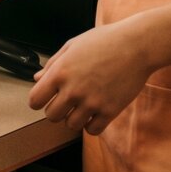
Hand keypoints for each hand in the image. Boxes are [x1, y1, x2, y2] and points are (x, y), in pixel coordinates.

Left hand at [27, 20, 153, 134]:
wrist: (136, 46)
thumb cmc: (103, 41)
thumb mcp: (72, 45)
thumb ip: (52, 64)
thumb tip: (37, 78)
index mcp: (60, 72)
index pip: (35, 100)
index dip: (38, 101)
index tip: (45, 98)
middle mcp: (73, 90)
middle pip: (51, 116)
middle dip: (56, 110)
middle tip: (66, 102)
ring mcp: (92, 102)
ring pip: (71, 125)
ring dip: (74, 118)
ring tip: (82, 106)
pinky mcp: (110, 111)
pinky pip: (92, 130)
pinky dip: (91, 124)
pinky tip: (95, 113)